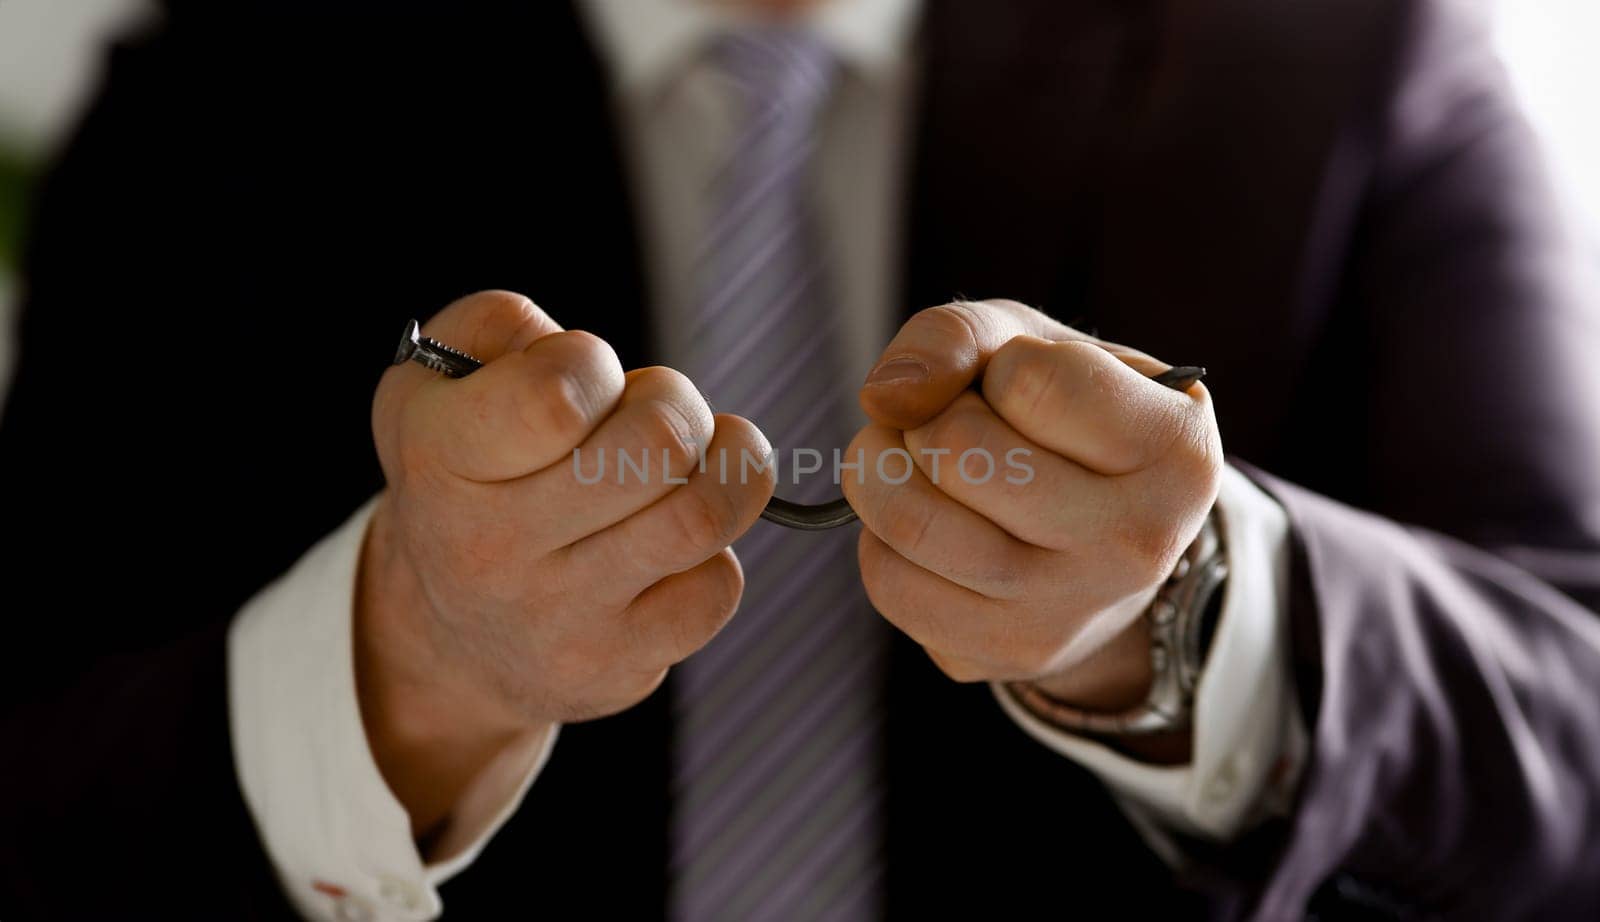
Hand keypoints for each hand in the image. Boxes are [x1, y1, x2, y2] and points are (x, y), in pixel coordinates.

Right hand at [359, 291, 773, 836]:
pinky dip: (717, 549)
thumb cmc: (468, 471)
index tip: (586, 377)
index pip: (559, 396)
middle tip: (659, 415)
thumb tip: (575, 348)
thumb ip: (500, 326)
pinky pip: (718, 587)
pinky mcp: (616, 667)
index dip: (595, 363)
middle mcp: (489, 547)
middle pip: (658, 445)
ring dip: (726, 469)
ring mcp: (557, 617)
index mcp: (440, 457)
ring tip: (698, 461)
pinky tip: (675, 543)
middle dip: (678, 405)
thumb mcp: (442, 378)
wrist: (449, 631)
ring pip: (702, 517)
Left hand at [842, 299, 1221, 731]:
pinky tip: (922, 524)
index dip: (1003, 366)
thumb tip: (885, 398)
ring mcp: (1073, 613)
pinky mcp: (1009, 655)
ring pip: (915, 527)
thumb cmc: (1066, 422)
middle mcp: (1138, 544)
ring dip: (880, 474)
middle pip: (959, 453)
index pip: (1032, 382)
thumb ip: (955, 336)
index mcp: (1176, 451)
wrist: (1103, 537)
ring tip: (905, 461)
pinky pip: (892, 586)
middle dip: (925, 419)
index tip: (1023, 384)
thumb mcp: (1034, 345)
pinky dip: (879, 539)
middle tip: (941, 421)